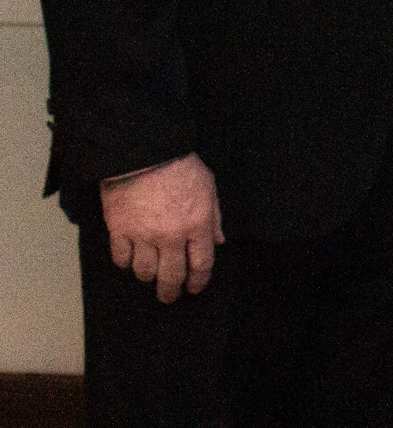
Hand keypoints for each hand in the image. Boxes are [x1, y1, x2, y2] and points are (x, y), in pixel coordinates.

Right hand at [100, 153, 223, 303]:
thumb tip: (217, 241)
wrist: (145, 153)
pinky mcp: (119, 231)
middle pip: (171, 277)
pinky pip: (121, 259)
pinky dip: (125, 262)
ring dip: (148, 276)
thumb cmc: (180, 167)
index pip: (201, 264)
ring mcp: (144, 236)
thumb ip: (214, 217)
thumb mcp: (209, 187)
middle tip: (170, 296)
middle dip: (171, 292)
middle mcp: (172, 236)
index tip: (194, 288)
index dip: (198, 281)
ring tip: (150, 273)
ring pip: (144, 273)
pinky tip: (130, 258)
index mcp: (198, 224)